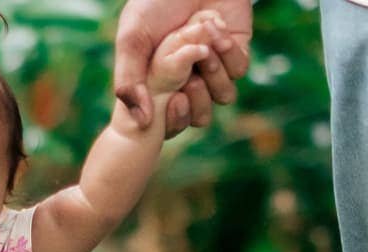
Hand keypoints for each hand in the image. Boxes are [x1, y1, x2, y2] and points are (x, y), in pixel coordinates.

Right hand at [114, 0, 251, 136]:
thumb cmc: (155, 2)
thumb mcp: (132, 41)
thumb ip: (129, 83)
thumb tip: (141, 123)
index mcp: (160, 84)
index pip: (170, 123)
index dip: (174, 121)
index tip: (173, 101)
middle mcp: (187, 80)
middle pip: (199, 117)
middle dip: (196, 100)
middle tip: (188, 78)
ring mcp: (213, 67)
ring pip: (222, 97)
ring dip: (213, 76)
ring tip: (203, 50)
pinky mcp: (237, 52)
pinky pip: (238, 72)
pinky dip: (228, 55)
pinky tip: (216, 33)